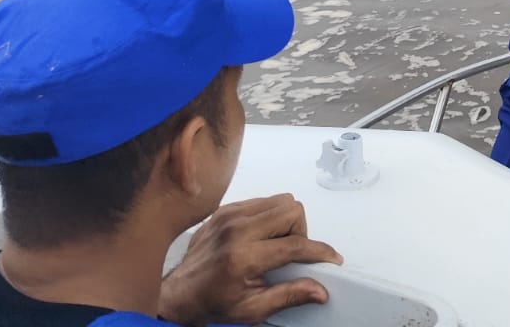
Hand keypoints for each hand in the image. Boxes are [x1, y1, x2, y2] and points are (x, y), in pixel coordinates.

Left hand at [158, 195, 342, 325]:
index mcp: (243, 258)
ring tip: (276, 244)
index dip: (319, 251)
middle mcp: (237, 231)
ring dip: (287, 221)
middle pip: (292, 212)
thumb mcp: (253, 310)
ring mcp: (229, 216)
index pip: (294, 244)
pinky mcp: (225, 209)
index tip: (330, 258)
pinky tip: (262, 236)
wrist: (179, 294)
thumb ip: (289, 296)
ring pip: (280, 200)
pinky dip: (270, 215)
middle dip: (301, 233)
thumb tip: (319, 290)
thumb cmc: (212, 302)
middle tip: (292, 253)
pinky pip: (262, 200)